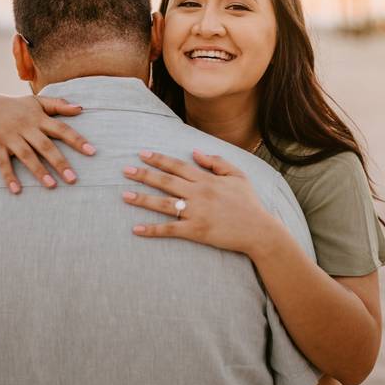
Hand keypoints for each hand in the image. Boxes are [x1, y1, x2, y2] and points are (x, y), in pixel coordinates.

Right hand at [0, 93, 95, 192]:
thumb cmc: (15, 107)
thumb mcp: (36, 102)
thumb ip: (58, 104)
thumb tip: (81, 108)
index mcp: (38, 118)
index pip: (61, 129)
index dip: (77, 140)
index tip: (92, 152)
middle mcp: (25, 127)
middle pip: (45, 146)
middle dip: (60, 162)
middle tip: (74, 179)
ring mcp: (9, 137)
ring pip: (26, 156)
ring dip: (39, 171)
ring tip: (52, 186)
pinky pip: (2, 163)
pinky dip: (9, 176)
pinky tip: (17, 190)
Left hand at [121, 150, 278, 255]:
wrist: (259, 230)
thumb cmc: (249, 203)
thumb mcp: (237, 175)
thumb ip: (216, 162)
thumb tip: (195, 152)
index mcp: (206, 179)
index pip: (177, 166)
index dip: (159, 159)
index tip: (142, 153)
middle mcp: (198, 194)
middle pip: (165, 181)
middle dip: (144, 175)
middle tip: (125, 170)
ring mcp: (196, 213)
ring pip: (163, 204)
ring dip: (142, 199)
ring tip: (125, 195)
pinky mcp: (195, 231)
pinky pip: (169, 229)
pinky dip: (152, 230)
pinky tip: (136, 229)